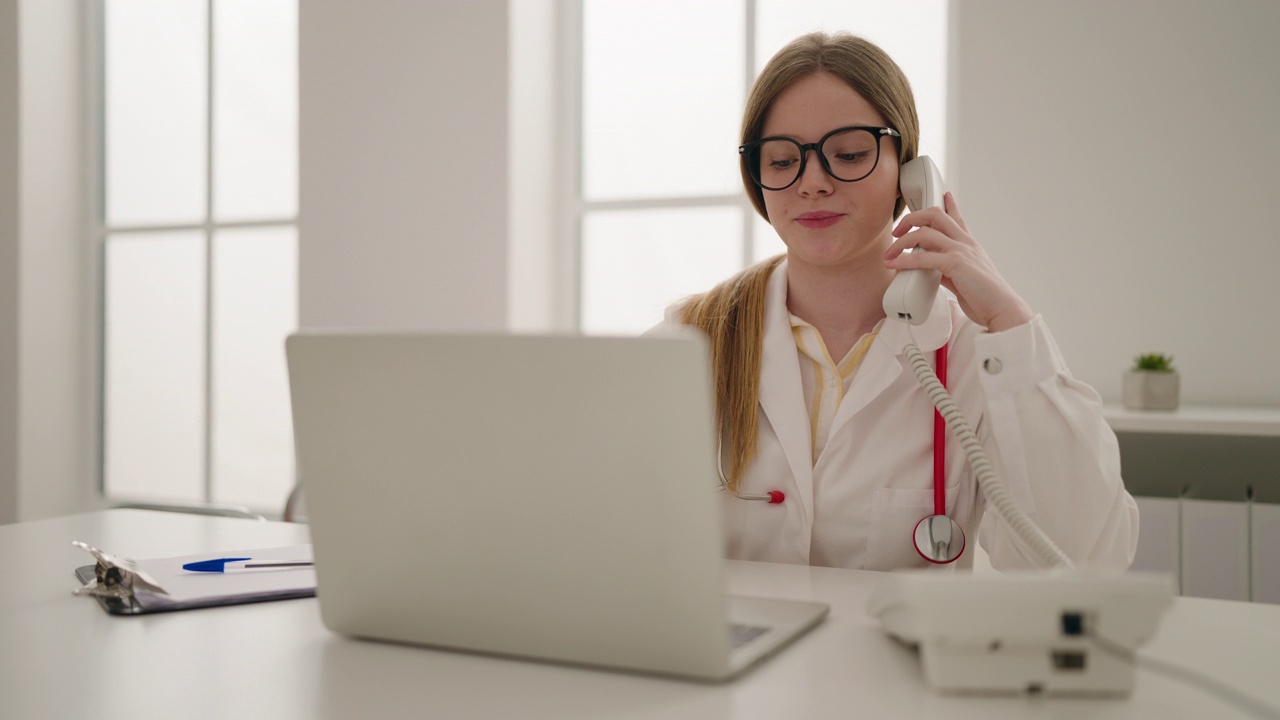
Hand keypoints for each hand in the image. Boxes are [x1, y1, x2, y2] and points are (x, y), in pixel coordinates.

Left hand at [883, 192, 1033, 331]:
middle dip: (912, 218)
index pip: (958, 218)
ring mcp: (961, 251)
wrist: (1002, 309)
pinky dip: (904, 260)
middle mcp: (965, 243)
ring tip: (889, 253)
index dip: (950, 205)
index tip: (945, 195)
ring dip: (901, 242)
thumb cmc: (985, 298)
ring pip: (924, 232)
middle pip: (935, 215)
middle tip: (898, 231)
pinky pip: (923, 257)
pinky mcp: (956, 264)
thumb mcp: (964, 278)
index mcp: (970, 245)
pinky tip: (894, 264)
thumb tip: (932, 271)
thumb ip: (948, 271)